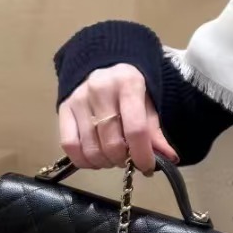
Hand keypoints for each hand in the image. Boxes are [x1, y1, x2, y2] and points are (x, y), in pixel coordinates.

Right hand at [57, 64, 178, 173]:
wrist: (103, 65)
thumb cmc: (131, 88)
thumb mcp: (149, 103)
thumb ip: (156, 131)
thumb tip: (169, 159)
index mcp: (128, 84)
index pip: (136, 129)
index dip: (142, 155)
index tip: (147, 167)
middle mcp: (100, 89)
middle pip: (112, 143)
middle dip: (123, 160)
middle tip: (128, 159)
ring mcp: (79, 99)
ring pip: (91, 148)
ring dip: (106, 162)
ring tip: (113, 157)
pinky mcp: (64, 108)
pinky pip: (69, 145)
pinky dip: (83, 160)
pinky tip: (95, 158)